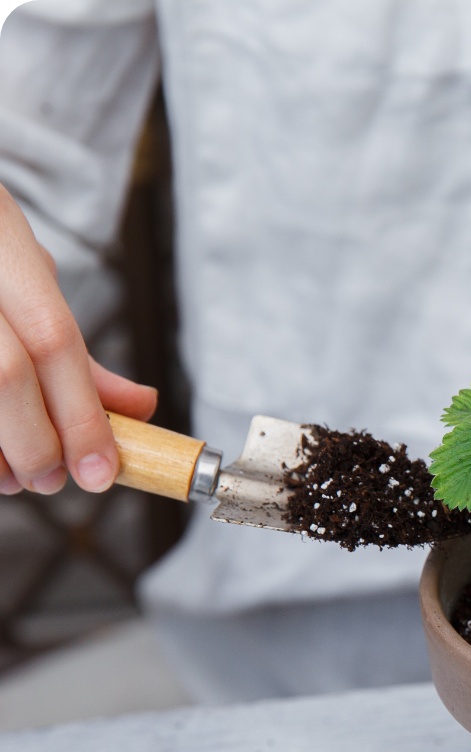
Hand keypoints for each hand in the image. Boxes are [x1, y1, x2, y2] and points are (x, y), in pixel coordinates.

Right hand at [0, 185, 156, 495]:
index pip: (53, 338)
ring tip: (10, 476)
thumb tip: (140, 407)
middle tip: (50, 477)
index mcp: (0, 238)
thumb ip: (76, 348)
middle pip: (5, 374)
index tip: (101, 469)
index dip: (81, 415)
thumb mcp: (26, 276)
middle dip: (36, 442)